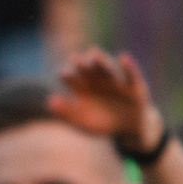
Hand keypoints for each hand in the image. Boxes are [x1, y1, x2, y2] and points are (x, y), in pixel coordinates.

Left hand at [49, 48, 163, 155]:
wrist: (127, 129)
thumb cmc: (102, 124)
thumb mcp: (82, 121)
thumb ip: (66, 112)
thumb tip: (49, 102)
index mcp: (84, 87)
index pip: (73, 79)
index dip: (68, 75)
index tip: (63, 74)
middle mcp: (98, 80)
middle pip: (88, 70)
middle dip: (82, 65)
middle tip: (75, 59)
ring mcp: (115, 81)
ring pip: (107, 69)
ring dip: (101, 61)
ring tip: (94, 54)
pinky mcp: (133, 85)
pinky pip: (130, 74)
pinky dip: (128, 66)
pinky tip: (123, 57)